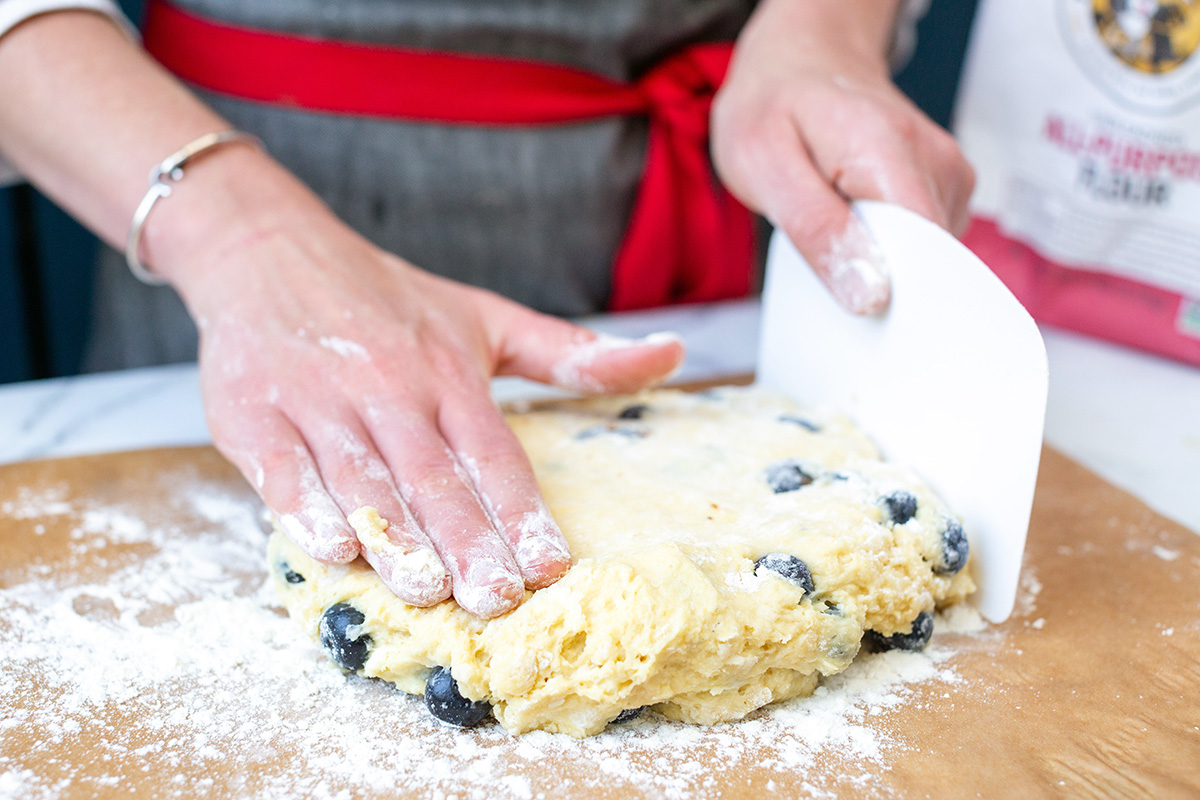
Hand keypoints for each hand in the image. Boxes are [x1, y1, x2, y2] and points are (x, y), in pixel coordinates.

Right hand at [163, 169, 682, 618]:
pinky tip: (333, 547)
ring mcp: (319, 400)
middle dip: (466, 541)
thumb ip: (571, 352)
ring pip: (362, 478)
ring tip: (424, 589)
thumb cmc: (388, 298)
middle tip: (495, 599)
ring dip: (394, 536)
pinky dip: (304, 508)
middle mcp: (390, 386)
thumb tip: (672, 353)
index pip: (493, 453)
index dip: (521, 511)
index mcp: (449, 371)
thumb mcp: (486, 317)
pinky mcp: (255, 413)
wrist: (268, 248)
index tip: (550, 566)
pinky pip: (282, 468)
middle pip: (434, 476)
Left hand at [711, 0, 974, 314]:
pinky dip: (891, 254)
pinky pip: (926, 245)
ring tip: (838, 244)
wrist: (799, 60)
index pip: (927, 252)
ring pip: (931, 259)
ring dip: (886, 270)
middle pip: (935, 262)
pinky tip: (857, 236)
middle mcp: (935, 162)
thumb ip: (816, 229)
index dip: (901, 299)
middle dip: (888, 290)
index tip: (865, 323)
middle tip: (832, 284)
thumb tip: (870, 295)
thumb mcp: (765, 166)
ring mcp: (946, 174)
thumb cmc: (774, 106)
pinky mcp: (943, 188)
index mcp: (890, 152)